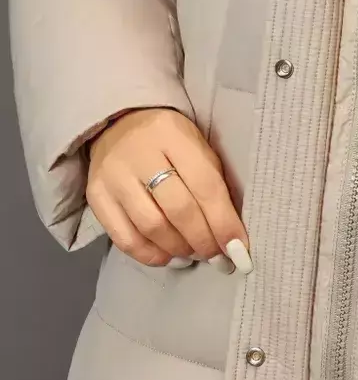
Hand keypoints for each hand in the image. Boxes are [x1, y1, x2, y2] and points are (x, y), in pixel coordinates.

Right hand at [87, 107, 251, 272]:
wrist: (119, 123)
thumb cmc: (169, 139)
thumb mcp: (196, 144)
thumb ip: (211, 181)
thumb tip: (229, 234)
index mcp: (173, 134)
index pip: (205, 184)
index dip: (224, 221)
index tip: (239, 248)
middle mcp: (140, 154)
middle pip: (178, 209)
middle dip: (203, 239)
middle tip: (218, 256)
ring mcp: (114, 176)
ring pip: (151, 226)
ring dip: (179, 248)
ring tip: (195, 254)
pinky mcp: (96, 196)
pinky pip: (124, 238)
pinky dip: (150, 255)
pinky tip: (168, 256)